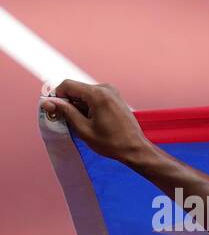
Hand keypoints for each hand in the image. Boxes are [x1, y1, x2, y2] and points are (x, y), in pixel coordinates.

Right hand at [40, 80, 154, 162]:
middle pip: (76, 89)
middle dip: (69, 103)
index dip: (57, 97)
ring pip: (84, 94)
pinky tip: (92, 121)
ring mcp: (112, 92)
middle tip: (70, 121)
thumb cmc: (112, 142)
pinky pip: (94, 97)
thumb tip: (48, 102)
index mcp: (98, 94)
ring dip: (79, 106)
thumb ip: (65, 112)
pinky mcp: (115, 98)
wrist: (136, 149)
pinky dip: (88, 107)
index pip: (67, 85)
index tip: (55, 110)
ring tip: (85, 124)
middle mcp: (106, 88)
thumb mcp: (83, 129)